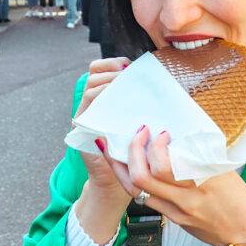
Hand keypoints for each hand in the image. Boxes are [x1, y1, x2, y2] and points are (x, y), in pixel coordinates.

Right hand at [72, 57, 131, 241]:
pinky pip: (87, 111)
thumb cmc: (143, 152)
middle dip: (110, 71)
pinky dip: (100, 102)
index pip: (100, 70)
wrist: (128, 183)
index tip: (128, 64)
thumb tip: (163, 84)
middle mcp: (93, 107)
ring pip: (90, 90)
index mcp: (108, 101)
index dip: (111, 63)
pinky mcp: (82, 133)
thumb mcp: (144, 122)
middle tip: (126, 73)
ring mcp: (85, 119)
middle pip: (93, 76)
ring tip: (122, 85)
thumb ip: (146, 105)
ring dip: (107, 84)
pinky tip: (115, 102)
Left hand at [97, 127, 245, 245]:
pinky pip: (146, 199)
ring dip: (124, 167)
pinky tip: (132, 169)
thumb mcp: (225, 173)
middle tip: (140, 134)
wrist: (242, 236)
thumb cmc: (239, 201)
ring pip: (138, 189)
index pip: (167, 163)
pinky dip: (135, 181)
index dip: (156, 145)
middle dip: (134, 150)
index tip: (162, 134)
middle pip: (144, 176)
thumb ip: (201, 158)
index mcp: (202, 180)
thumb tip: (179, 140)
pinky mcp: (173, 218)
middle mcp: (185, 197)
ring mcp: (176, 210)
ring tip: (123, 150)